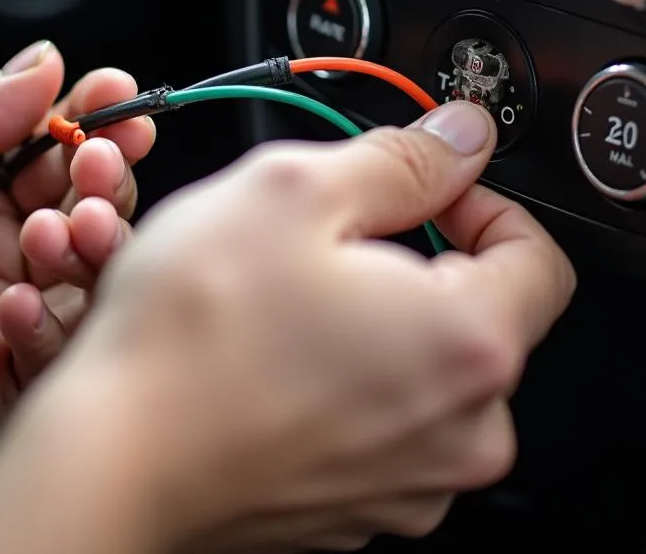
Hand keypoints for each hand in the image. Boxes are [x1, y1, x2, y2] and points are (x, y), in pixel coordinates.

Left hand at [0, 41, 154, 539]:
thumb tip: (40, 64)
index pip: (38, 134)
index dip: (84, 111)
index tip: (117, 94)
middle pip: (78, 195)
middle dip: (103, 171)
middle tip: (97, 160)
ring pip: (85, 267)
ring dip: (94, 239)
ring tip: (63, 227)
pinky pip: (55, 348)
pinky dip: (53, 323)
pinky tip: (13, 305)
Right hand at [11, 101, 575, 552]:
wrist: (109, 460)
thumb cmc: (192, 330)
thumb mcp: (294, 190)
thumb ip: (400, 159)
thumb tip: (461, 137)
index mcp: (468, 343)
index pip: (536, 255)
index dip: (476, 200)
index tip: (415, 188)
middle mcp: (459, 431)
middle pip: (474, 313)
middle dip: (409, 259)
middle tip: (324, 236)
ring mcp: (408, 483)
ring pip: (416, 366)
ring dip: (367, 317)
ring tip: (281, 296)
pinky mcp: (353, 508)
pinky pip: (374, 419)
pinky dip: (338, 376)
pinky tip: (268, 354)